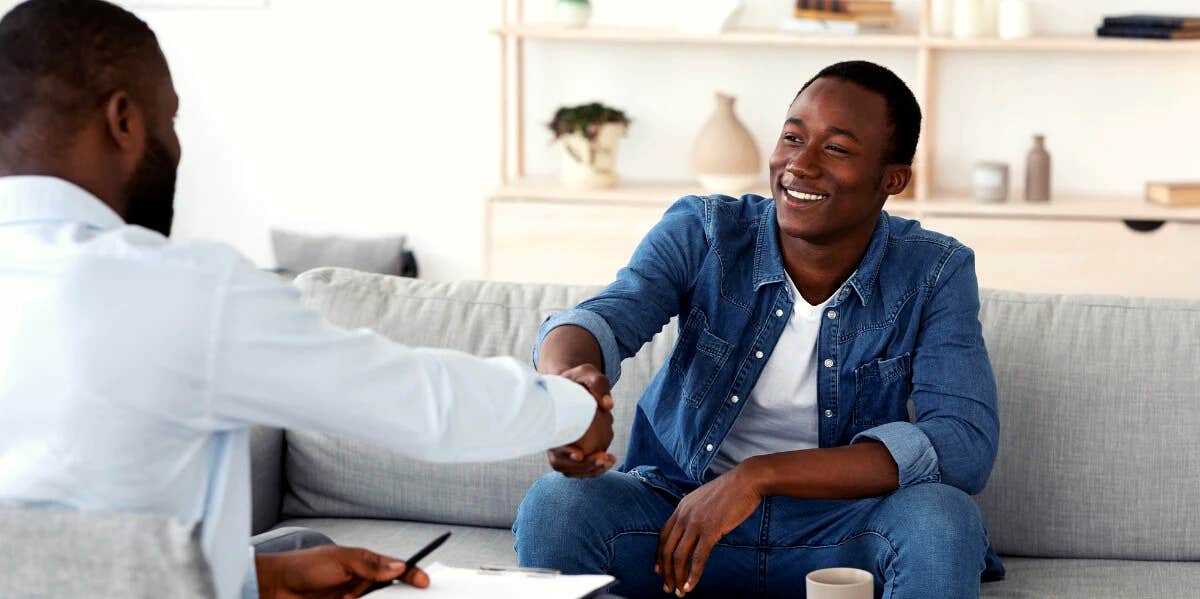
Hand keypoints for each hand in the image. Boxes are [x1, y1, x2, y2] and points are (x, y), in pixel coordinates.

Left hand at [256, 545, 428, 598]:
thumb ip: (370, 565)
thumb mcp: (340, 560)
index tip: (424, 582)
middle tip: (417, 595)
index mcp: (365, 564)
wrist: (275, 587)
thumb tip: (398, 566)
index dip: (412, 574)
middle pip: (391, 591)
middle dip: (403, 594)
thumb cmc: (304, 566)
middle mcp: (362, 583)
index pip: (395, 569)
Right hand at [546, 363, 615, 477]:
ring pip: (569, 469)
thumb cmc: (578, 379)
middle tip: (604, 457)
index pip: (550, 443)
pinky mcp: (568, 451)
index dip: (563, 452)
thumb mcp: (588, 373)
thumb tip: (608, 406)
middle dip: (582, 466)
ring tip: (610, 460)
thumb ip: (598, 384)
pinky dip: (592, 469)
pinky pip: (577, 467)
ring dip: (590, 471)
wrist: (570, 386)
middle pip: (560, 463)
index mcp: (548, 420)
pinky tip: (609, 460)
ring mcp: (558, 447)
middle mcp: (550, 437)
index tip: (579, 453)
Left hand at [656, 465, 763, 596]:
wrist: (746, 480)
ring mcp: (696, 523)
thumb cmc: (730, 490)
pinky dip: (693, 574)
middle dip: (665, 571)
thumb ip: (695, 513)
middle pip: (667, 549)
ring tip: (680, 591)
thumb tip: (694, 529)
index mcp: (681, 507)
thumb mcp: (704, 499)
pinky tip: (691, 586)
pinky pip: (698, 558)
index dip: (659, 555)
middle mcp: (684, 515)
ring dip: (677, 577)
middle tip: (668, 587)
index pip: (663, 536)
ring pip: (679, 556)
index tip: (659, 570)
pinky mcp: (710, 530)